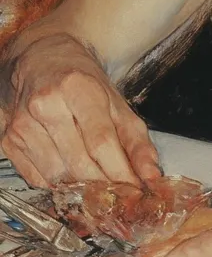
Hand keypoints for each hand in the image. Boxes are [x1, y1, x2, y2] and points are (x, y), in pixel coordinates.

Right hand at [0, 32, 159, 187]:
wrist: (39, 60)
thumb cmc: (82, 82)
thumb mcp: (116, 102)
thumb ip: (137, 140)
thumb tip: (151, 175)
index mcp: (78, 88)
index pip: (101, 141)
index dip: (120, 172)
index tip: (135, 190)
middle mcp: (46, 104)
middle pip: (79, 163)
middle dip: (104, 186)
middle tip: (121, 196)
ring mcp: (24, 124)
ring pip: (57, 176)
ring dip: (81, 189)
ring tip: (97, 184)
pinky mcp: (9, 141)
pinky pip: (38, 179)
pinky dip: (59, 185)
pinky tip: (71, 176)